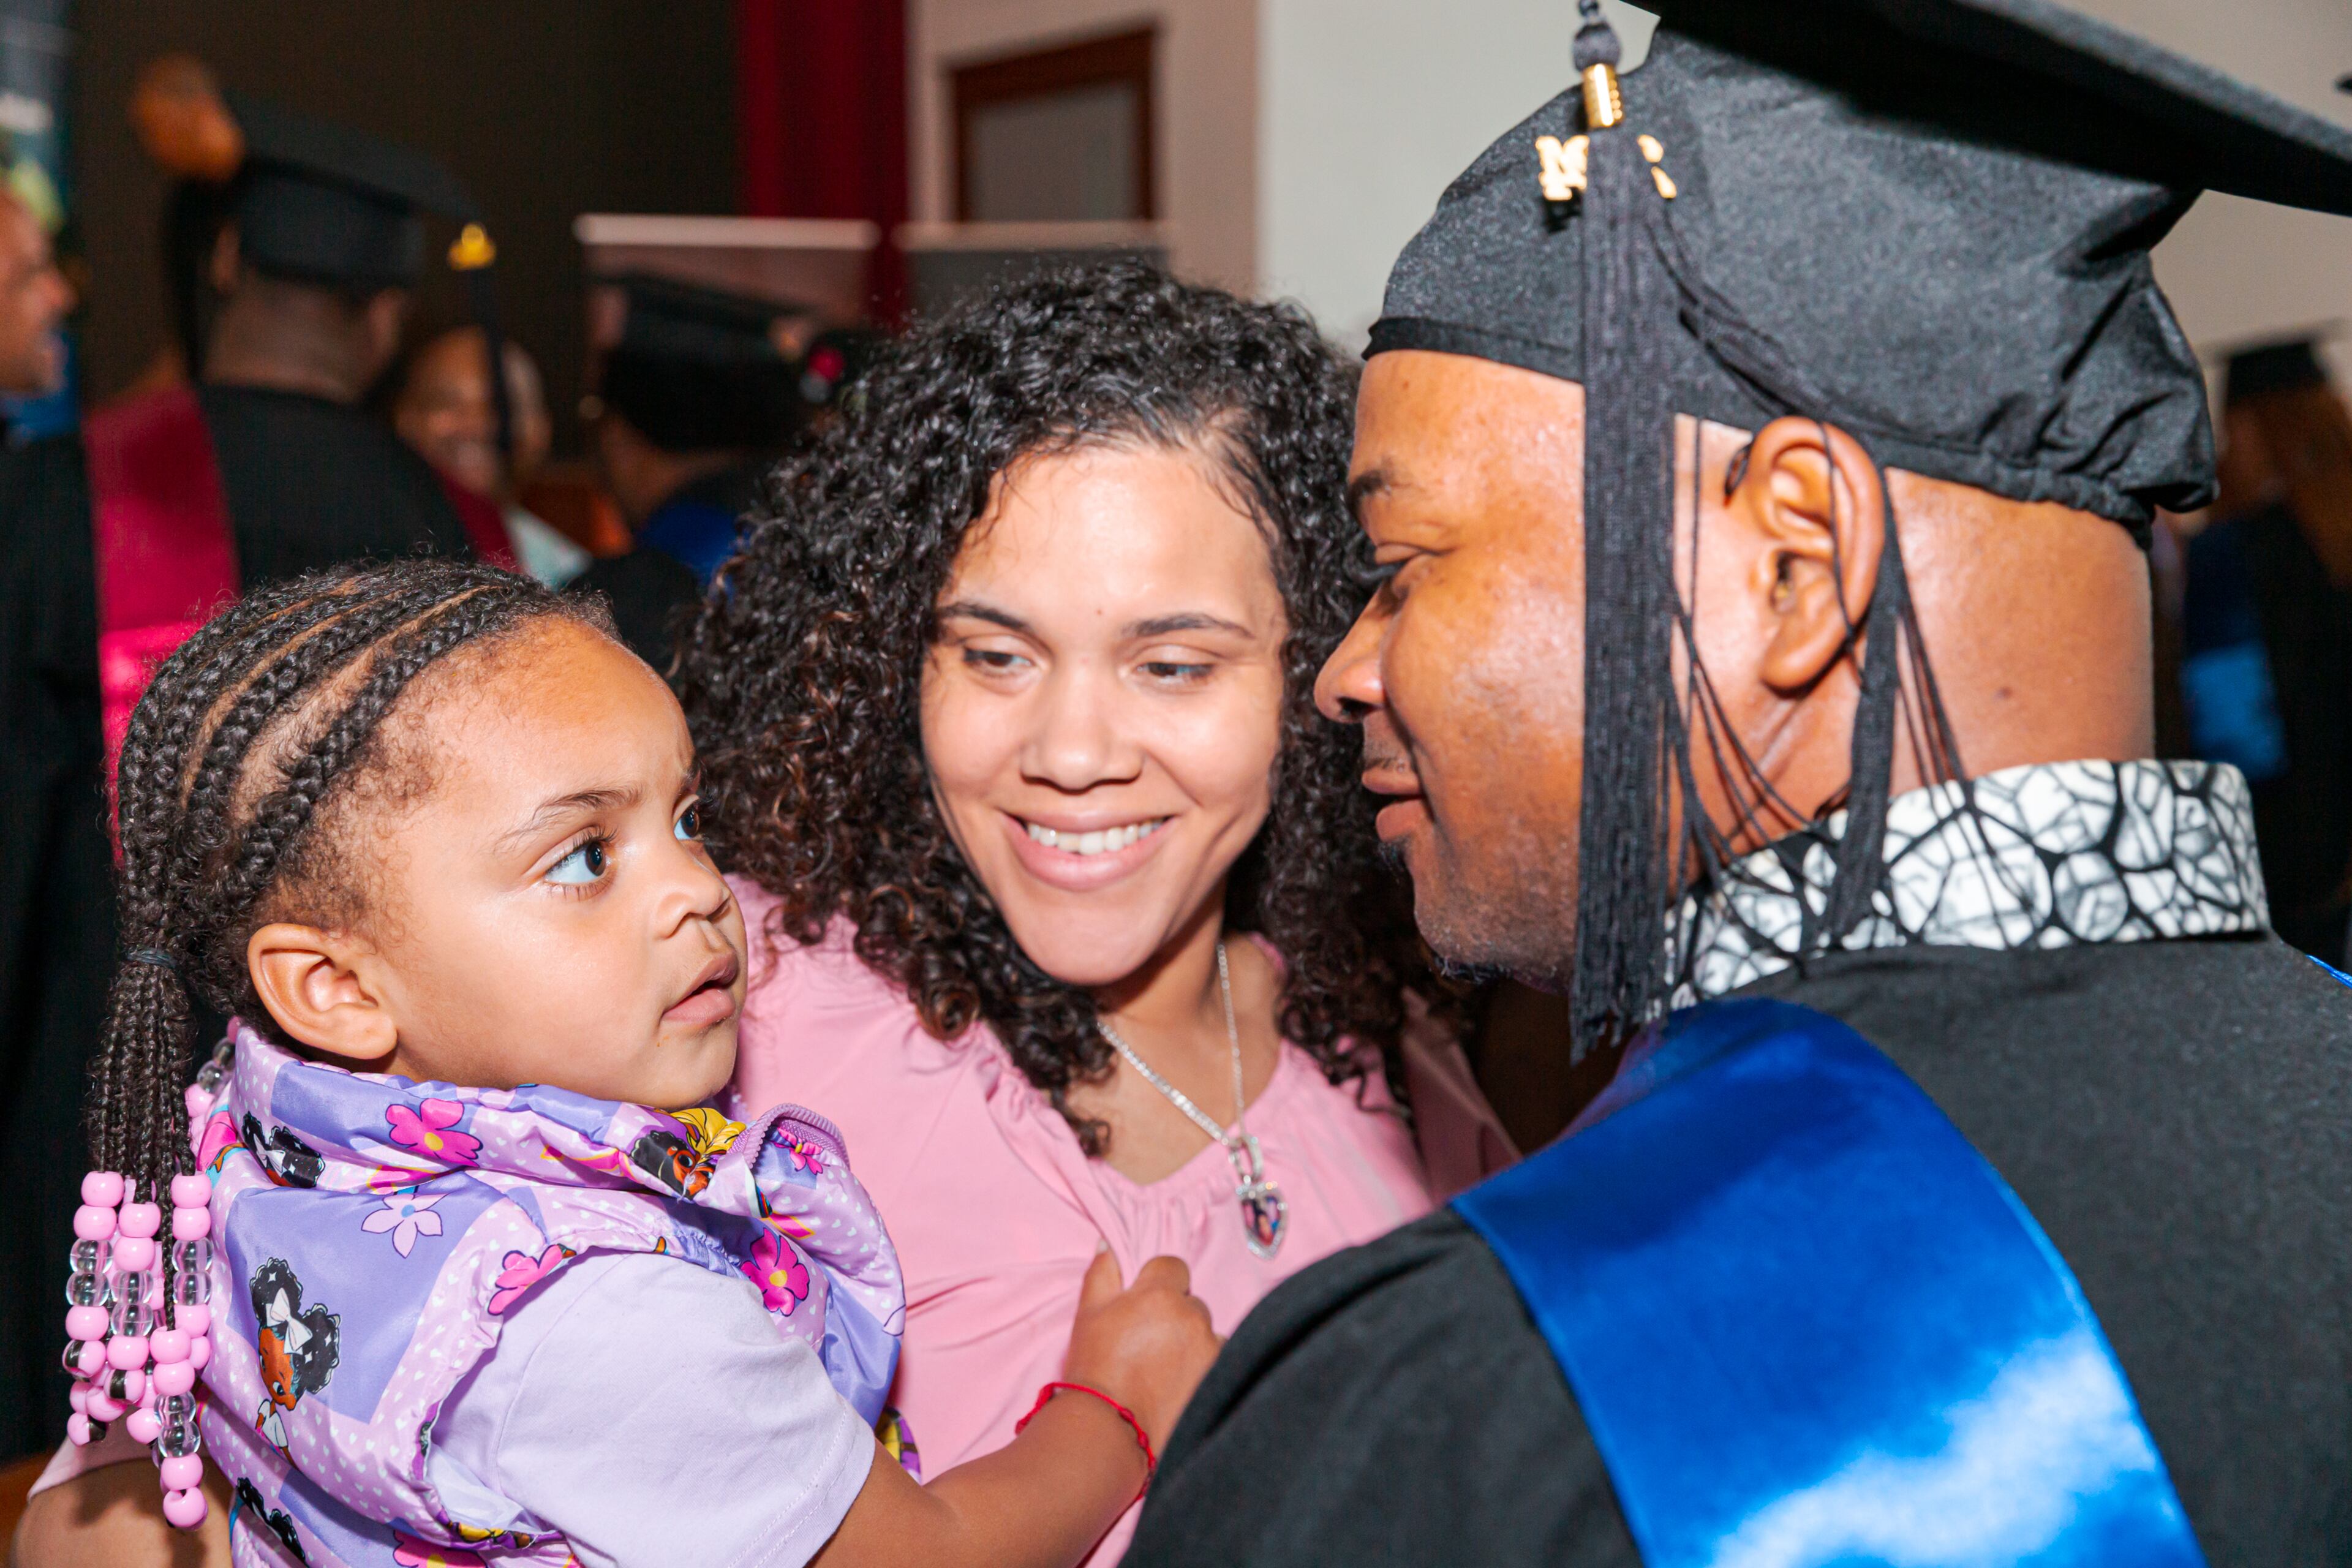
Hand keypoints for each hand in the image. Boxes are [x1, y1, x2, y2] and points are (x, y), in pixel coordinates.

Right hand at [1058, 1249, 1222, 1451]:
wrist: (1110, 1427)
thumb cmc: (1094, 1368)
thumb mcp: (1088, 1314)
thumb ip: (1102, 1273)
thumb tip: (1108, 1245)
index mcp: (1160, 1293)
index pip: (1172, 1267)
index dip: (1156, 1285)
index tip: (1143, 1308)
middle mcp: (1192, 1315)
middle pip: (1190, 1302)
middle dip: (1174, 1316)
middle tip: (1148, 1345)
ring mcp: (1210, 1348)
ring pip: (1206, 1332)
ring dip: (1193, 1341)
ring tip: (1165, 1369)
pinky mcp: (1219, 1377)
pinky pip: (1218, 1360)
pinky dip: (1204, 1367)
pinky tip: (1181, 1385)